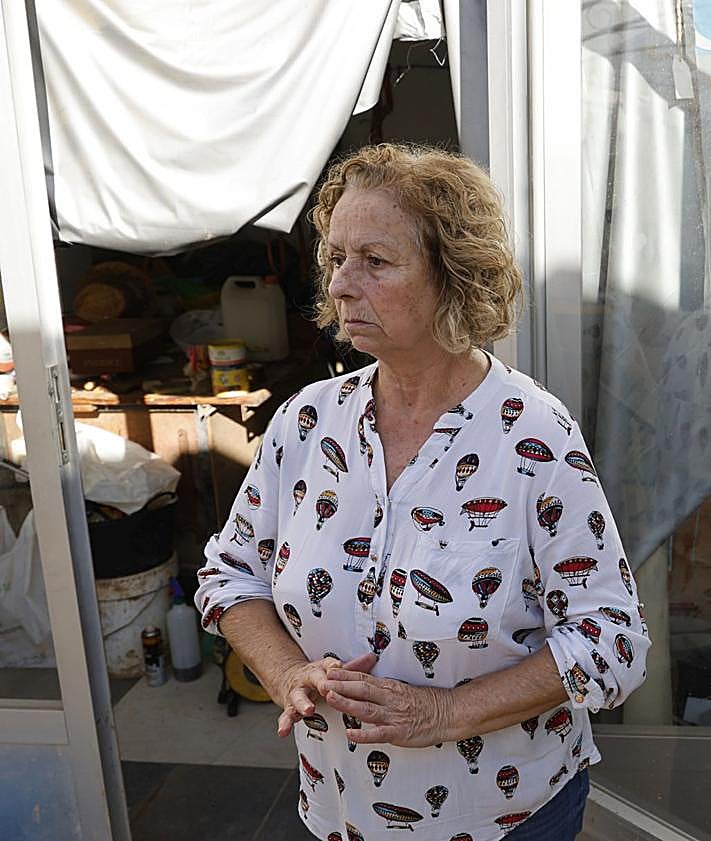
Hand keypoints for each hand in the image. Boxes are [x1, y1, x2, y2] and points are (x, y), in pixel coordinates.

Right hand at [276, 652, 376, 737]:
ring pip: (299, 698)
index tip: (337, 667)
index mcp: (320, 671)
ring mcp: (297, 694)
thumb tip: (371, 658)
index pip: (328, 666)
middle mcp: (307, 680)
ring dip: (303, 704)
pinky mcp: (289, 708)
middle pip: (314, 680)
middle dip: (321, 684)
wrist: (289, 679)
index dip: (333, 667)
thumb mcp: (330, 670)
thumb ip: (350, 668)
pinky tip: (283, 731)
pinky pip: (286, 716)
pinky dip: (284, 724)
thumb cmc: (315, 677)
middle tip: (326, 689)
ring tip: (308, 710)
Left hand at [322, 668, 452, 747]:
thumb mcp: (402, 690)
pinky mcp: (398, 732)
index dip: (345, 674)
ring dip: (347, 703)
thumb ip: (383, 690)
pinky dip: (364, 734)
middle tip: (323, 681)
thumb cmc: (425, 702)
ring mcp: (393, 716)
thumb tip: (364, 687)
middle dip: (341, 685)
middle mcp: (389, 699)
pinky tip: (351, 734)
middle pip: (361, 689)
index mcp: (390, 687)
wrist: (447, 713)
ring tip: (331, 698)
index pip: (364, 677)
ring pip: (366, 709)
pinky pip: (378, 734)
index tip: (330, 670)